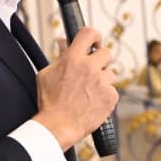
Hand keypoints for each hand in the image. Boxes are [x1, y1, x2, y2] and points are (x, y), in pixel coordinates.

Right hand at [34, 27, 118, 148]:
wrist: (58, 126)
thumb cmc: (50, 102)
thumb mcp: (47, 74)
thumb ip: (59, 56)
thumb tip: (64, 42)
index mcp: (73, 59)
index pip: (89, 33)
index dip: (94, 36)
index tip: (95, 42)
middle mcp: (89, 68)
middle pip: (107, 52)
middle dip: (101, 61)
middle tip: (93, 70)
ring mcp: (102, 82)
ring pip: (111, 74)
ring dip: (103, 81)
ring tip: (89, 92)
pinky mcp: (110, 96)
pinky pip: (113, 91)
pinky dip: (105, 96)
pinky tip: (93, 102)